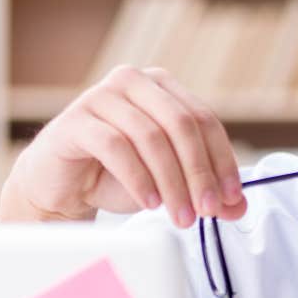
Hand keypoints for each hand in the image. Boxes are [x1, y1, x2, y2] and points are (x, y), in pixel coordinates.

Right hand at [0, 66, 246, 227]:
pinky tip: (149, 202)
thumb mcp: (167, 183)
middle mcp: (133, 82)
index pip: (204, 120)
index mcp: (161, 87)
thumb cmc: (113, 176)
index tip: (231, 198)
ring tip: (179, 215)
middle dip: (199, 173)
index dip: (222, 161)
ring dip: (171, 182)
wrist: (59, 186)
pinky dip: (138, 178)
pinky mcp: (76, 119)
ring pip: (151, 137)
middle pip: (182, 125)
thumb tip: (238, 207)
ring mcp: (102, 95)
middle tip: (206, 210)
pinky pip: (116, 146)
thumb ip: (202, 190)